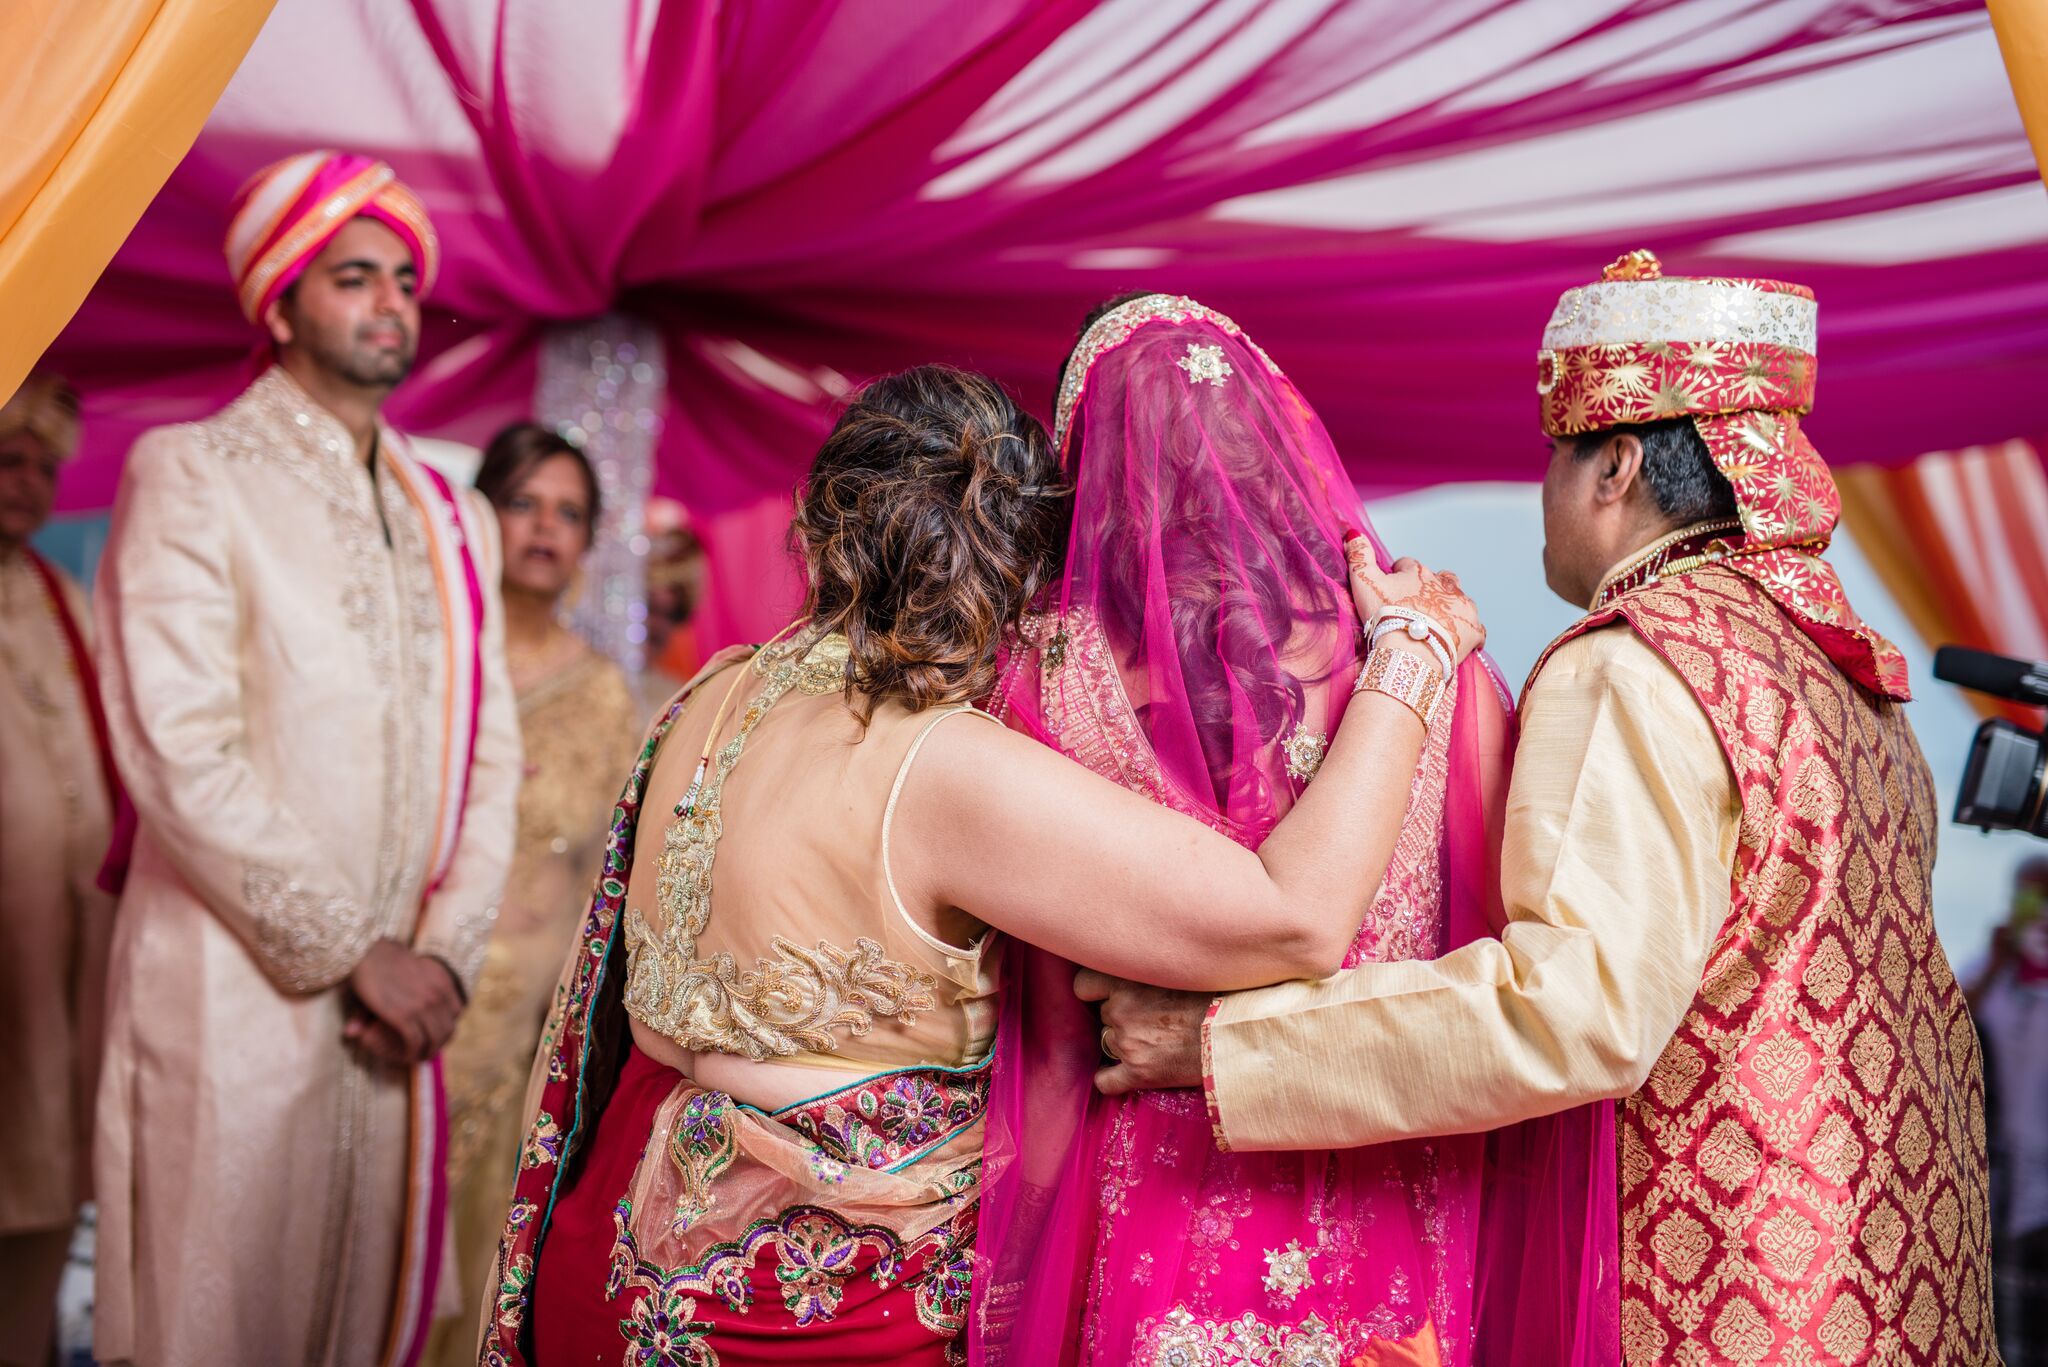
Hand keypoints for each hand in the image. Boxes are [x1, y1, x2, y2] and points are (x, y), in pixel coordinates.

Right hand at [345, 939, 462, 1065]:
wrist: (365, 951)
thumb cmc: (379, 960)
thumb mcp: (399, 978)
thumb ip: (399, 1000)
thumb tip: (371, 1022)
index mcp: (443, 981)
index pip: (456, 1012)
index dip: (446, 1026)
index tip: (432, 1033)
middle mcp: (438, 994)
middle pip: (448, 1029)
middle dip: (437, 1044)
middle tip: (422, 1051)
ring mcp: (423, 1006)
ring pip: (434, 1040)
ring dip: (425, 1052)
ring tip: (412, 1057)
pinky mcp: (405, 1016)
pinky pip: (415, 1042)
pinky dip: (411, 1053)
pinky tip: (404, 1056)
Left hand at [1075, 969, 1209, 1095]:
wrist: (1234, 1033)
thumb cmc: (1213, 997)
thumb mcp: (1175, 971)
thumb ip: (1148, 972)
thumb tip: (1139, 975)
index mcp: (1127, 980)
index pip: (1084, 984)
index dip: (1094, 992)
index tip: (1107, 995)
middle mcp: (1120, 1011)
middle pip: (1104, 1015)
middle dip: (1121, 1018)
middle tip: (1150, 1019)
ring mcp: (1127, 1044)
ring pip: (1109, 1043)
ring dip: (1124, 1043)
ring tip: (1154, 1042)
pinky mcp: (1138, 1073)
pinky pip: (1106, 1081)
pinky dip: (1110, 1078)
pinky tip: (1119, 1074)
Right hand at [1344, 539, 1485, 664]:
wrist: (1411, 651)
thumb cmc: (1385, 616)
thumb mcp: (1363, 583)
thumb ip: (1359, 556)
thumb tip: (1353, 532)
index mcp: (1418, 572)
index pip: (1408, 565)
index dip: (1399, 574)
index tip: (1392, 586)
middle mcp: (1444, 584)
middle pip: (1441, 578)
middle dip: (1432, 586)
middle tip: (1417, 605)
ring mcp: (1461, 606)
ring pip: (1459, 599)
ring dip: (1451, 606)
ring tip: (1438, 623)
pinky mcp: (1473, 630)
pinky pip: (1477, 629)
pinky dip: (1469, 632)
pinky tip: (1461, 639)